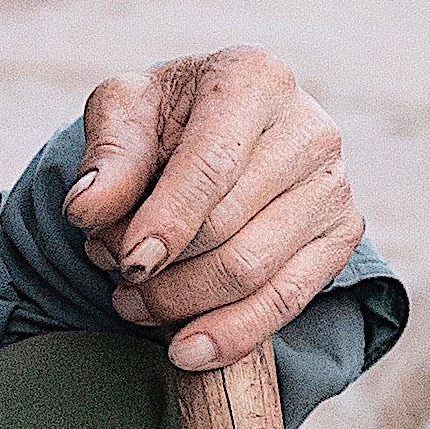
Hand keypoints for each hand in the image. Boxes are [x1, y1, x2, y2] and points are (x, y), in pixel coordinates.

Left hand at [62, 48, 360, 373]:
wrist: (221, 132)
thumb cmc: (169, 120)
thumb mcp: (124, 111)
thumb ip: (107, 156)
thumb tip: (87, 209)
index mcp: (254, 79)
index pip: (212, 166)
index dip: (166, 223)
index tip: (126, 265)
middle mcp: (310, 128)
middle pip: (229, 227)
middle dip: (161, 268)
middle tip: (114, 274)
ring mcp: (333, 184)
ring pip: (255, 272)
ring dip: (183, 304)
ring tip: (134, 302)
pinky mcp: (342, 233)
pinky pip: (287, 301)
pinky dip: (232, 335)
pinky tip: (186, 349)